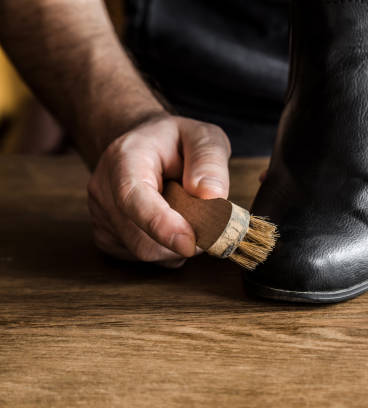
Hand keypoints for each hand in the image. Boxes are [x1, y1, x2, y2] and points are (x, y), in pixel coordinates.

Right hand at [87, 115, 230, 266]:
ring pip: (146, 253)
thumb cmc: (176, 142)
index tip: (189, 243)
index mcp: (124, 158)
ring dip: (179, 243)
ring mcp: (101, 216)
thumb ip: (209, 160)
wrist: (144, 146)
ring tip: (187, 211)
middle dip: (185, 237)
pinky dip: (168, 249)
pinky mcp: (107, 237)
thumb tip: (212, 196)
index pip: (133, 198)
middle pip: (142, 238)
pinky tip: (172, 223)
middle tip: (210, 216)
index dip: (161, 224)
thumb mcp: (203, 136)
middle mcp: (104, 189)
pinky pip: (144, 258)